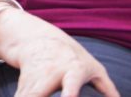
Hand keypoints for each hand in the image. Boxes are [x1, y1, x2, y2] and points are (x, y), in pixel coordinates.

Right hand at [0, 9, 118, 96]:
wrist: (38, 39)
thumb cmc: (72, 56)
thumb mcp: (92, 67)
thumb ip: (107, 88)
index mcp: (72, 70)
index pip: (71, 84)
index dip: (69, 95)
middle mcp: (50, 74)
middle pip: (39, 95)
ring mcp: (34, 78)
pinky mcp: (23, 84)